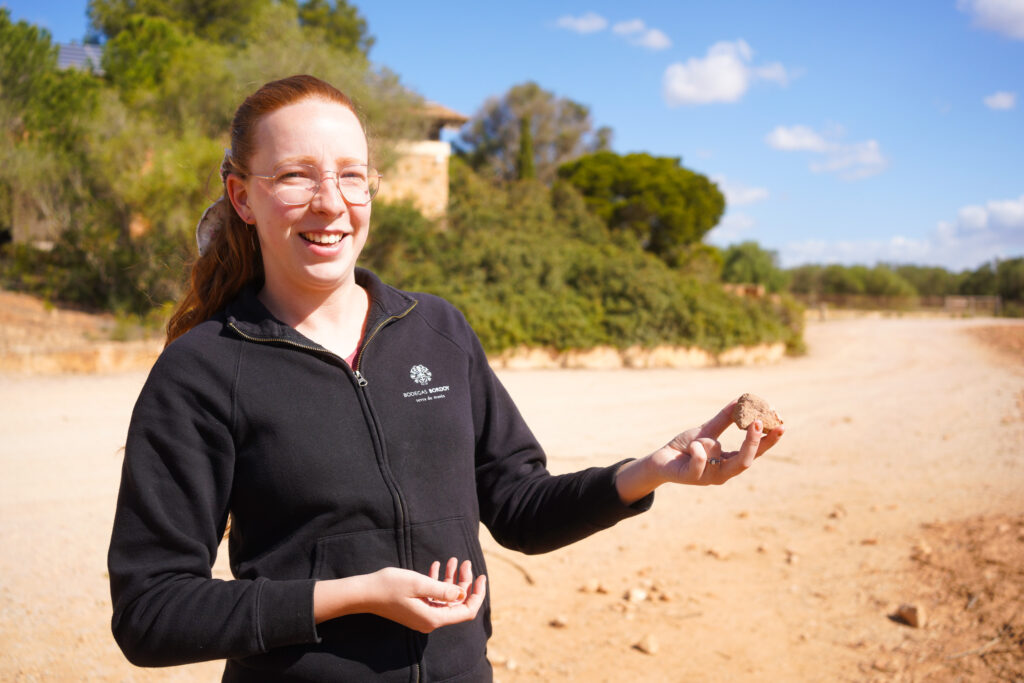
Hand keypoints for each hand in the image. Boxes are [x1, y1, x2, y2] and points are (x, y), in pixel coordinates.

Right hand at [315, 557, 486, 632]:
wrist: (363, 592)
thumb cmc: (390, 586)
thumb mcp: (419, 584)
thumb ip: (443, 590)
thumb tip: (462, 595)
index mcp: (433, 618)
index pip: (466, 611)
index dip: (476, 594)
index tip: (481, 576)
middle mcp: (429, 620)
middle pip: (456, 603)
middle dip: (464, 582)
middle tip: (465, 562)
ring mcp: (421, 615)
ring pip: (445, 598)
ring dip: (451, 579)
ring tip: (454, 559)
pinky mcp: (414, 608)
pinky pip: (432, 596)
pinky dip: (437, 581)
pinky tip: (437, 565)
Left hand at [656, 400, 783, 485]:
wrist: (660, 459)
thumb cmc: (685, 447)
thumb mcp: (707, 430)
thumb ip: (725, 418)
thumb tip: (742, 400)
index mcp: (730, 461)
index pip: (755, 452)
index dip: (769, 440)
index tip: (781, 424)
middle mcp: (723, 473)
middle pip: (746, 461)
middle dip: (755, 443)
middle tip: (759, 421)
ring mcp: (708, 477)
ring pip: (723, 463)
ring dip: (715, 446)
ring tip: (703, 438)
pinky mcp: (692, 477)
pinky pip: (700, 461)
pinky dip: (698, 449)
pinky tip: (691, 446)